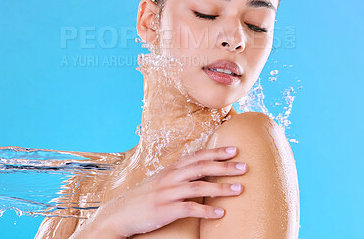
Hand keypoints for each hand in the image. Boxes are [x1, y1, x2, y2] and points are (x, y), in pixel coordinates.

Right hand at [82, 146, 247, 237]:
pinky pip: (189, 209)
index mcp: (171, 169)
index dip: (216, 152)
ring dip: (220, 187)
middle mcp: (171, 177)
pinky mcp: (164, 210)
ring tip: (239, 189)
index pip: (197, 156)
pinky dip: (206, 210)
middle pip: (201, 167)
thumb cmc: (144, 197)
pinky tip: (220, 213)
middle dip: (224, 165)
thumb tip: (199, 171)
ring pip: (198, 186)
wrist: (119, 213)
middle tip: (244, 166)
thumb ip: (179, 174)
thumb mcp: (161, 180)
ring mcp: (167, 193)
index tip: (234, 149)